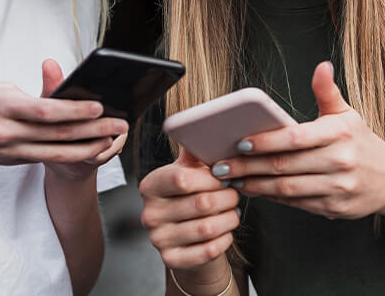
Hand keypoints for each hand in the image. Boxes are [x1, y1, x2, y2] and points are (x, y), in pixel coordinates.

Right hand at [0, 62, 127, 172]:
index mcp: (2, 105)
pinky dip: (67, 153)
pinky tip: (86, 148)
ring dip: (87, 148)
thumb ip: (22, 94)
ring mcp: (9, 149)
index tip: (99, 105)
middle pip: (57, 134)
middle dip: (92, 130)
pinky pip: (43, 156)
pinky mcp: (10, 160)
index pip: (46, 110)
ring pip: (55, 152)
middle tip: (120, 124)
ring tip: (111, 140)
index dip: (75, 110)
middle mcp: (7, 131)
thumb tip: (51, 101)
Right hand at [139, 147, 240, 270]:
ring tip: (233, 211)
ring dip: (229, 218)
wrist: (184, 239)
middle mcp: (149, 213)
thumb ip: (195, 150)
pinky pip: (208, 250)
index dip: (211, 178)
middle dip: (227, 197)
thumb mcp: (188, 171)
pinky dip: (224, 239)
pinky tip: (226, 230)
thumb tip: (206, 125)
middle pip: (201, 203)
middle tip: (234, 194)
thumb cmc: (190, 197)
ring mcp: (158, 239)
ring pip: (208, 228)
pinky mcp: (171, 260)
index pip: (182, 179)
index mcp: (150, 186)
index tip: (224, 176)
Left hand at [212, 61, 384, 221]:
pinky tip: (254, 190)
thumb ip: (327, 92)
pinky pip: (295, 203)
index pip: (295, 138)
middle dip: (248, 166)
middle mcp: (339, 161)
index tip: (241, 142)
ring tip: (232, 179)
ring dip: (255, 185)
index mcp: (339, 134)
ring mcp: (337, 188)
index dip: (266, 141)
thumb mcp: (348, 114)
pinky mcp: (333, 208)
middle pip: (285, 166)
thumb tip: (321, 66)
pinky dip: (271, 198)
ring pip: (286, 189)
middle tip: (222, 165)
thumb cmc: (362, 143)